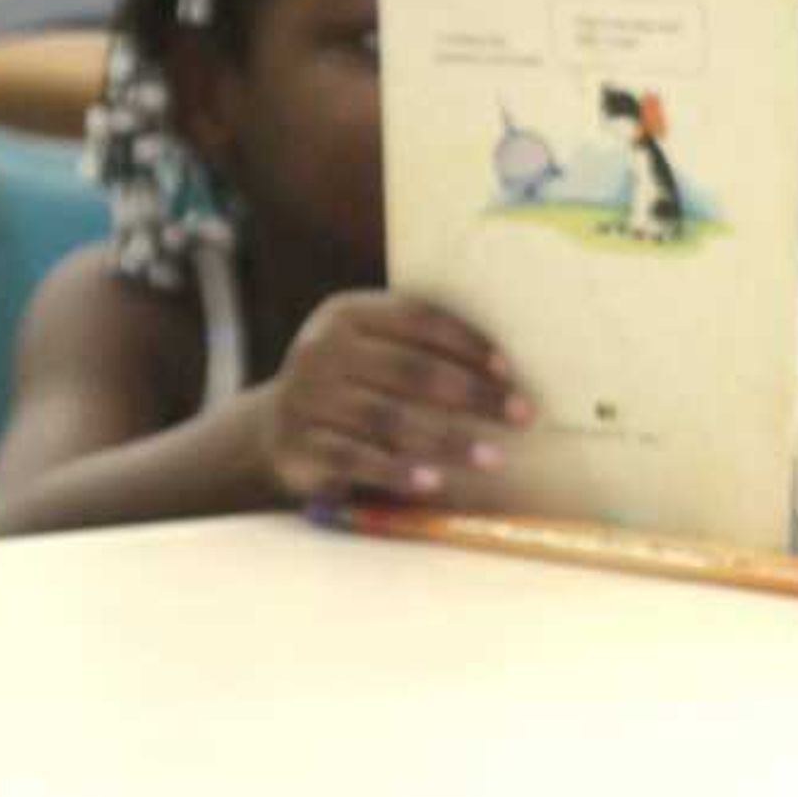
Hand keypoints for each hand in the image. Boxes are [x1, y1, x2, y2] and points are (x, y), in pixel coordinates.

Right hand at [260, 292, 534, 503]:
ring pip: (388, 418)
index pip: (416, 318)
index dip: (466, 343)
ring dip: (447, 439)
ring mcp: (307, 399)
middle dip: (472, 394)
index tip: (509, 371)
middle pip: (410, 369)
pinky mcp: (300, 447)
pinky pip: (355, 459)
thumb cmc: (350, 384)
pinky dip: (397, 472)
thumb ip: (418, 346)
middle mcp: (322, 350)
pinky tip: (433, 482)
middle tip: (521, 415)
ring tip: (493, 457)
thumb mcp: (369, 350)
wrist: (275, 428)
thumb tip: (506, 368)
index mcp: (346, 314)